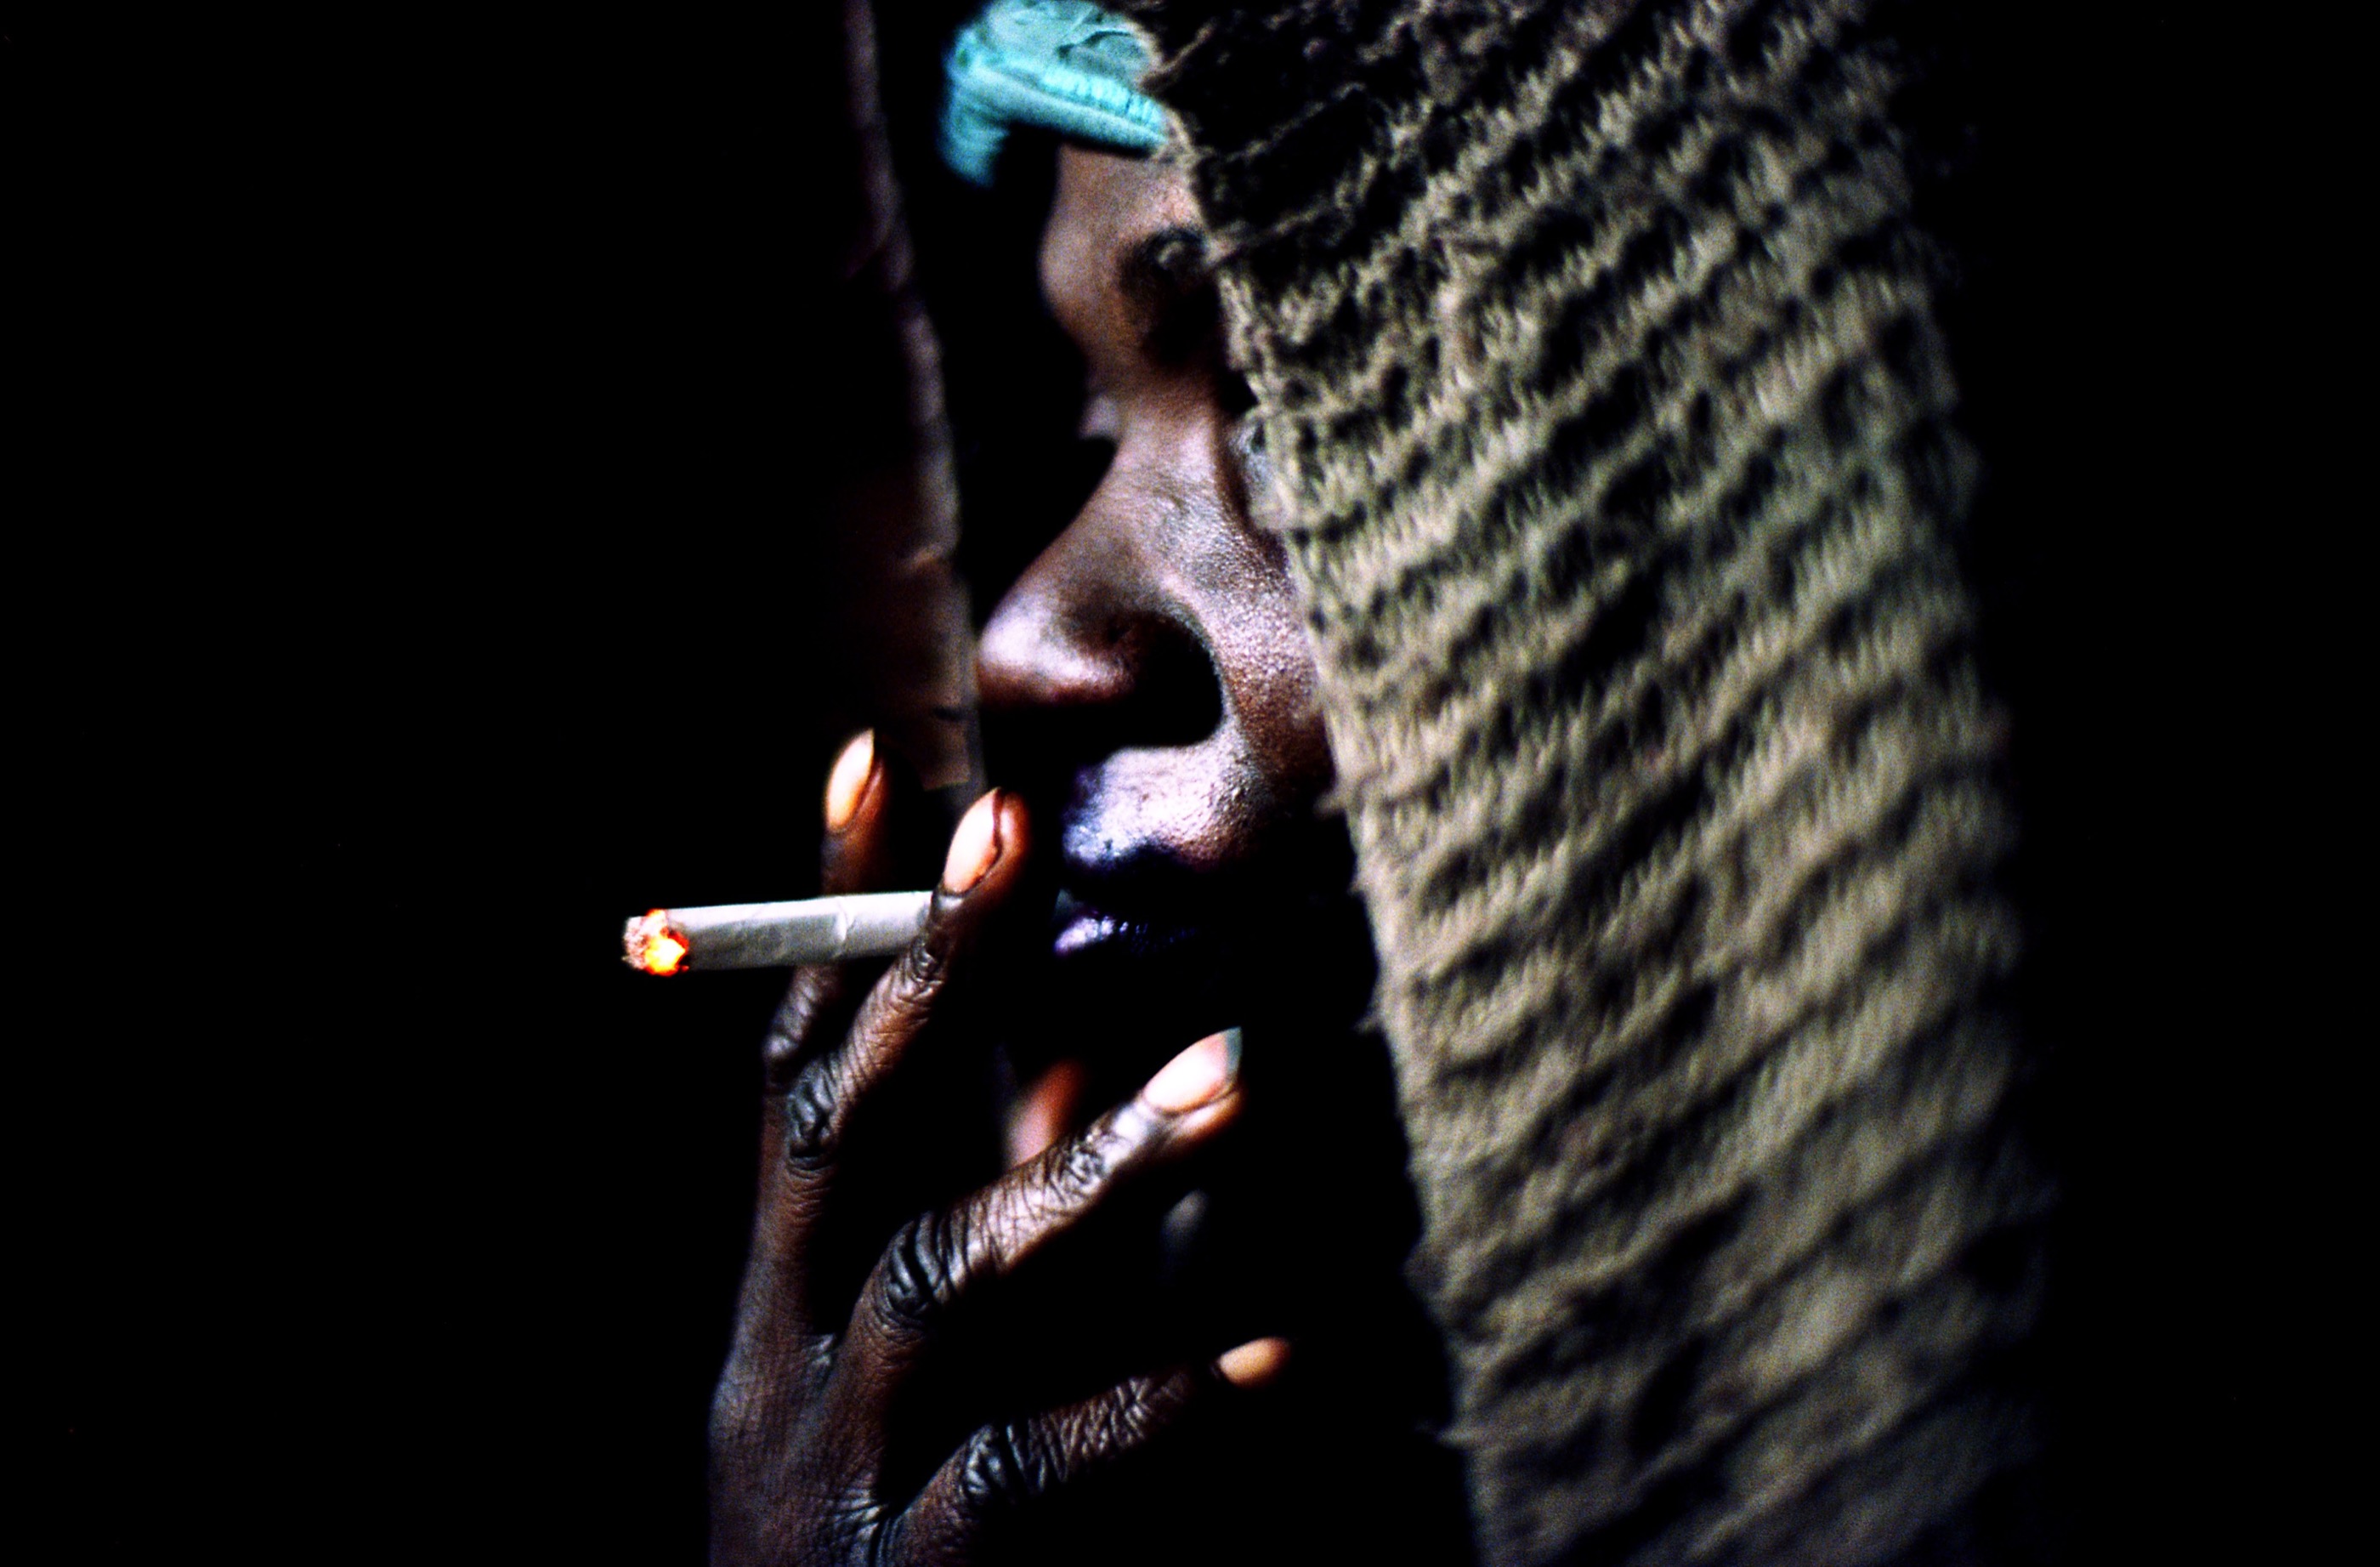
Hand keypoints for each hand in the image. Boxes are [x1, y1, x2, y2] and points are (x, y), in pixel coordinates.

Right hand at [708, 734, 1287, 1565]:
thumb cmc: (901, 1549)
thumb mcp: (929, 1380)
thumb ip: (997, 1216)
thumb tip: (1084, 1042)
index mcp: (782, 1312)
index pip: (793, 1081)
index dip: (825, 926)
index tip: (874, 761)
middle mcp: (782, 1376)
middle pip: (842, 1144)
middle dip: (923, 980)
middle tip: (1012, 828)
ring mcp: (839, 1485)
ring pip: (939, 1293)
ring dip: (1082, 1174)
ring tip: (1226, 1080)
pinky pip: (1036, 1482)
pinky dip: (1158, 1413)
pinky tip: (1275, 1362)